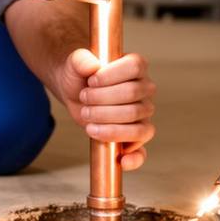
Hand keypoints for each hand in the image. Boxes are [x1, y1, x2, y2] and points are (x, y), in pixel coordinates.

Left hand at [54, 48, 156, 169]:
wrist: (75, 92)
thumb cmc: (80, 75)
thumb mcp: (75, 63)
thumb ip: (81, 60)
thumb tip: (92, 66)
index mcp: (136, 67)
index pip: (135, 67)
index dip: (112, 75)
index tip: (91, 81)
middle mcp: (144, 90)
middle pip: (133, 96)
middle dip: (103, 101)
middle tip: (84, 99)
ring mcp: (142, 115)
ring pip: (137, 123)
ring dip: (109, 125)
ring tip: (87, 119)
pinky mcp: (135, 136)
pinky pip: (142, 150)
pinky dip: (135, 158)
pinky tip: (121, 160)